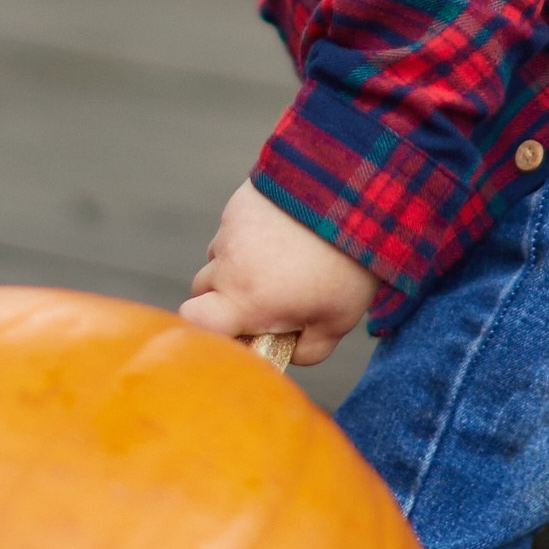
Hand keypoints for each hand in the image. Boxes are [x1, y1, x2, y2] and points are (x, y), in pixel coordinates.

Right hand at [178, 179, 376, 369]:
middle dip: (222, 295)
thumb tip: (288, 353)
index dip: (204, 328)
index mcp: (245, 301)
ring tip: (281, 258)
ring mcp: (231, 228)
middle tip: (263, 294)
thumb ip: (308, 350)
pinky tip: (284, 232)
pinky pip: (233, 226)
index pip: (193, 321)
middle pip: (202, 288)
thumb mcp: (338, 319)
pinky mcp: (240, 202)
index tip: (234, 328)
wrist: (355, 195)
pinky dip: (250, 233)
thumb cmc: (347, 264)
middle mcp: (229, 265)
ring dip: (237, 261)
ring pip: (219, 255)